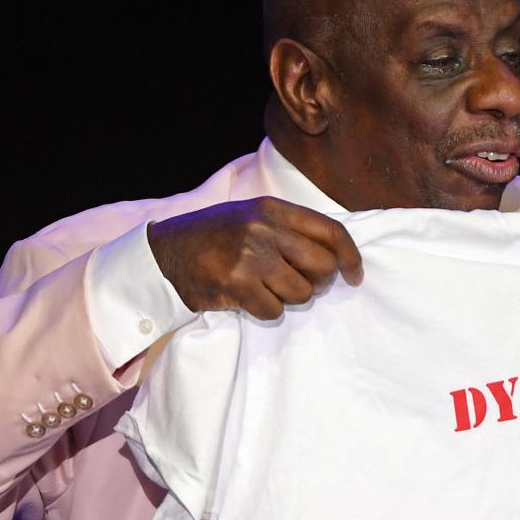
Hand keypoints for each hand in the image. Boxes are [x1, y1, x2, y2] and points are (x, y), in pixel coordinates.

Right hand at [148, 197, 363, 318]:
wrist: (165, 254)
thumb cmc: (216, 237)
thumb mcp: (253, 217)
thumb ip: (291, 229)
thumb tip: (336, 255)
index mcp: (273, 209)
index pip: (331, 231)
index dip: (350, 256)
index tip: (354, 275)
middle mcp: (265, 230)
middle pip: (322, 266)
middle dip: (318, 282)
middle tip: (302, 285)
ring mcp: (251, 258)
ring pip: (301, 293)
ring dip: (289, 298)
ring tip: (267, 288)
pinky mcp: (236, 285)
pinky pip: (274, 310)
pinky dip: (266, 310)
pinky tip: (248, 298)